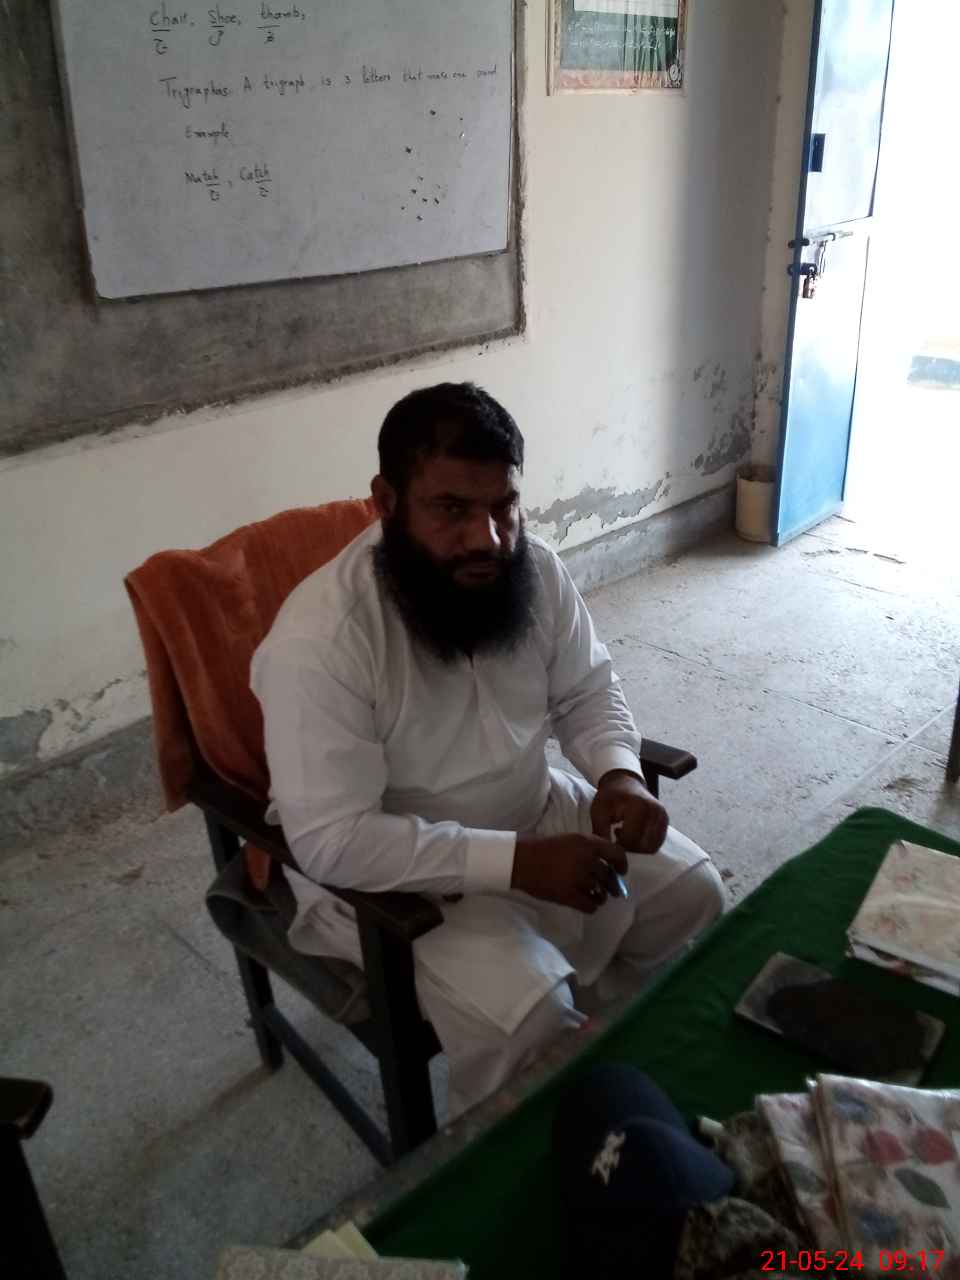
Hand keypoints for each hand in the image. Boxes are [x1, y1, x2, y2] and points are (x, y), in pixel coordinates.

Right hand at [511, 833, 628, 913]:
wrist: (520, 860)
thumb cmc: (543, 848)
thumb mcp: (570, 840)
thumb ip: (588, 848)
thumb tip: (606, 864)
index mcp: (587, 843)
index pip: (616, 854)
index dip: (622, 864)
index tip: (621, 871)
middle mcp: (586, 860)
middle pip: (609, 876)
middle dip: (612, 885)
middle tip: (611, 890)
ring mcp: (578, 878)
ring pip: (601, 893)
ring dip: (601, 896)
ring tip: (596, 896)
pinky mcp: (569, 895)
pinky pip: (590, 906)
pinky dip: (592, 906)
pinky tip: (587, 904)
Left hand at [591, 770, 667, 854]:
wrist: (625, 782)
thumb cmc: (610, 796)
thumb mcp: (599, 811)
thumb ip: (601, 832)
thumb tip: (607, 852)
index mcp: (638, 806)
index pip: (630, 839)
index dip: (619, 844)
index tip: (611, 835)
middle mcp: (654, 811)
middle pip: (643, 846)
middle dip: (628, 847)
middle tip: (618, 835)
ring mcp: (662, 816)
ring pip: (651, 847)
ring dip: (637, 847)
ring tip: (626, 833)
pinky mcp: (665, 820)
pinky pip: (656, 843)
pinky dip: (645, 843)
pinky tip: (634, 833)